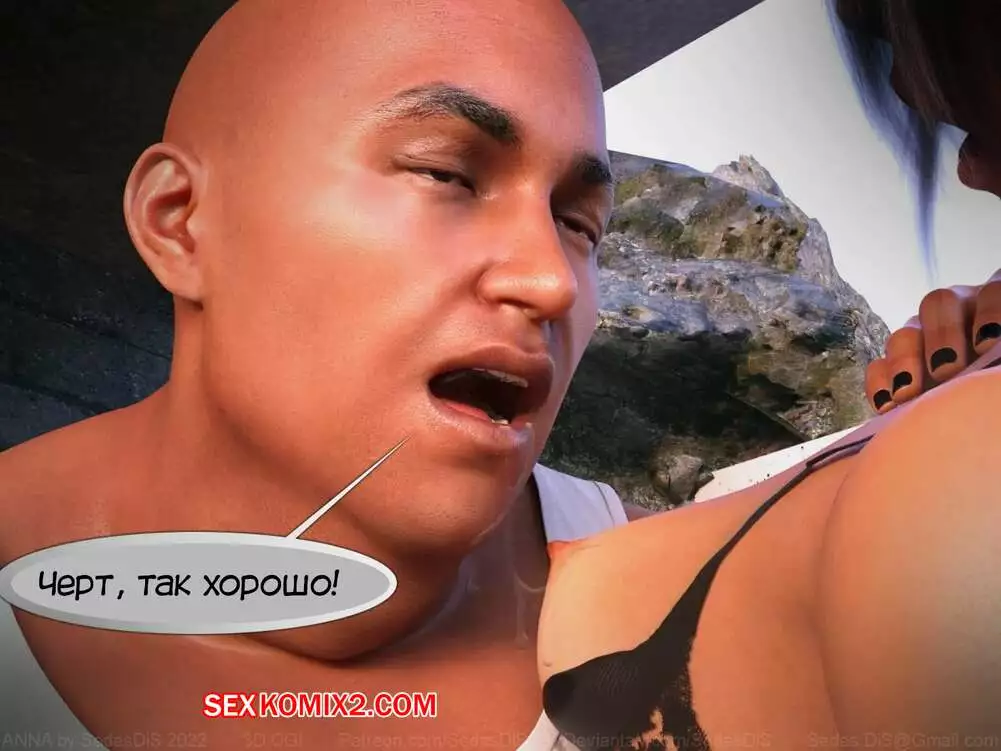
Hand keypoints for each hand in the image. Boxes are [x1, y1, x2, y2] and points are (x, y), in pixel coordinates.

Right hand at [865, 268, 1000, 413]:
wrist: (982, 414)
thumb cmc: (997, 385)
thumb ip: (998, 357)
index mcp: (992, 308)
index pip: (992, 293)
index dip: (989, 312)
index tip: (986, 345)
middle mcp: (956, 315)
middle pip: (939, 305)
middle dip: (941, 336)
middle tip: (946, 370)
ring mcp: (923, 338)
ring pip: (904, 334)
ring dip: (905, 361)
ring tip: (908, 393)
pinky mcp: (898, 368)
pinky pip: (879, 368)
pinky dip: (879, 384)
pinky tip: (887, 406)